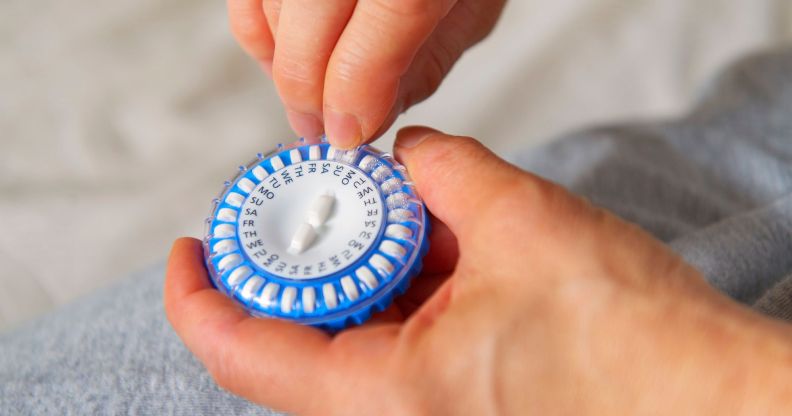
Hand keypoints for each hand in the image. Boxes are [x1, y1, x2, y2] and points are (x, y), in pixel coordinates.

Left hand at [166, 127, 791, 414]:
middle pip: (294, 339)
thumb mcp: (524, 221)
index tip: (190, 242)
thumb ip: (444, 168)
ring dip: (357, 272)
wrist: (710, 405)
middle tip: (315, 206)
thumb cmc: (630, 339)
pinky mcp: (453, 403)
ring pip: (348, 339)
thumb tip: (406, 152)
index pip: (243, 349)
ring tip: (388, 220)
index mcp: (384, 395)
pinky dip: (397, 292)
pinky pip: (394, 346)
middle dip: (299, 263)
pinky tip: (430, 250)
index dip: (199, 291)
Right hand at [226, 0, 505, 147]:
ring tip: (307, 101)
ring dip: (283, 71)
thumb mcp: (470, 10)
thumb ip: (424, 65)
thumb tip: (367, 119)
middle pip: (312, 22)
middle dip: (309, 93)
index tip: (350, 134)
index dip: (357, 90)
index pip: (387, 18)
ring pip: (272, 12)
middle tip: (321, 129)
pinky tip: (283, 61)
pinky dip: (258, 34)